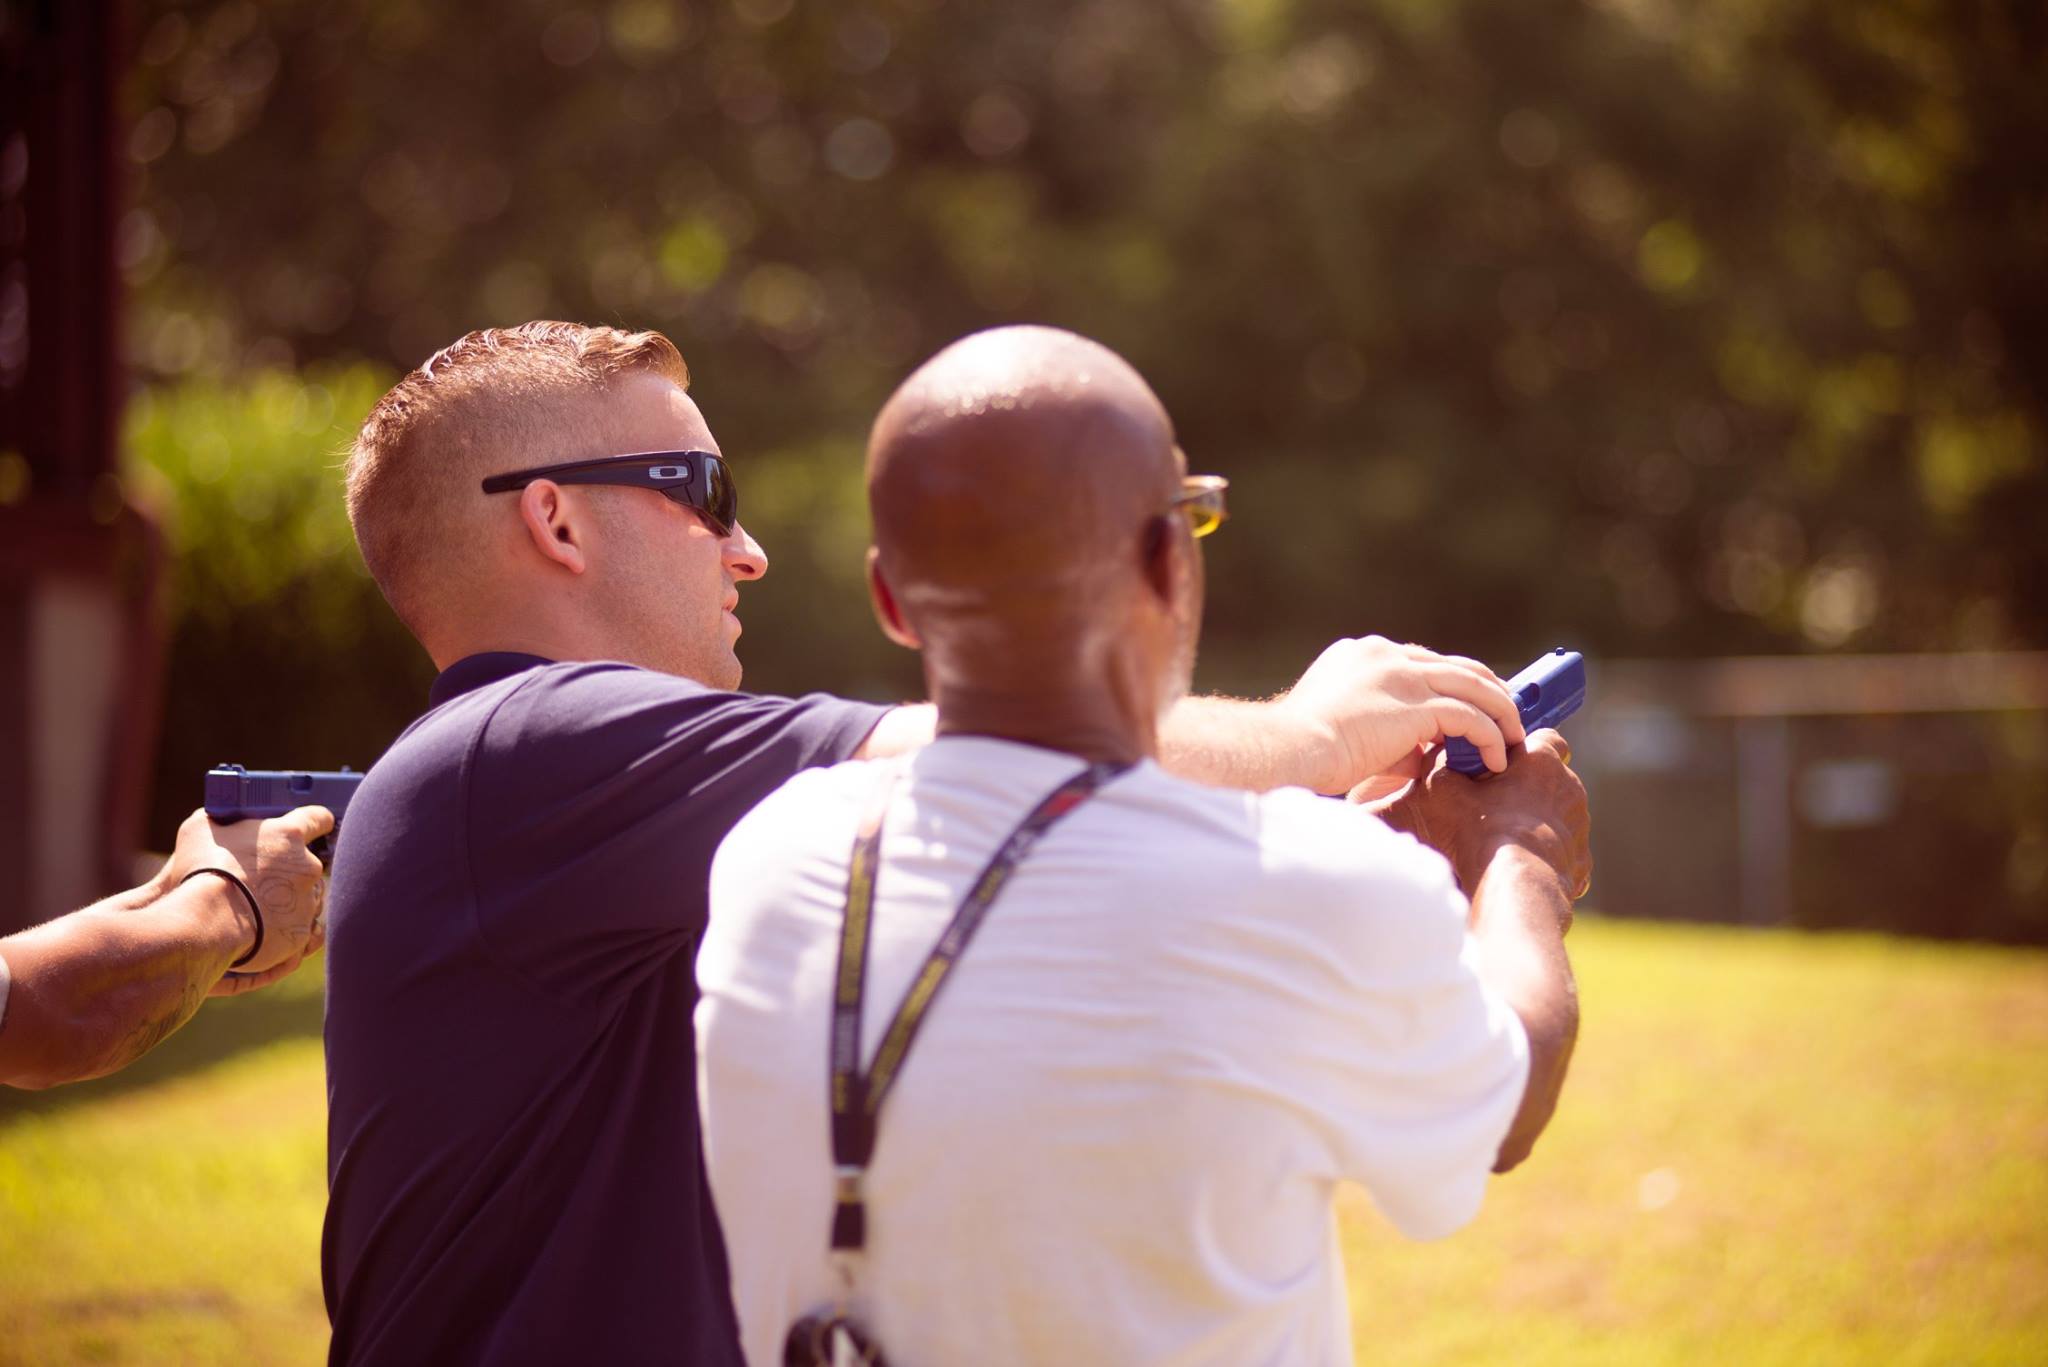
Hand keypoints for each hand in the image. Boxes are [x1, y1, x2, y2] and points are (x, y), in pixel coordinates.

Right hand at [159, 805, 333, 981]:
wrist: (207, 922)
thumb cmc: (201, 872)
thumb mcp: (199, 831)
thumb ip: (219, 822)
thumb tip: (218, 822)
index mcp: (288, 835)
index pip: (317, 819)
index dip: (316, 822)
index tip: (313, 827)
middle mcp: (307, 866)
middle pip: (309, 865)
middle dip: (290, 872)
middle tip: (262, 881)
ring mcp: (308, 901)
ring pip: (308, 899)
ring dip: (290, 902)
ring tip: (260, 911)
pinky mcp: (302, 933)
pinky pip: (306, 931)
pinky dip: (292, 931)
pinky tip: (274, 933)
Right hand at [1276, 636, 1525, 794]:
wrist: (1289, 749)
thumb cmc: (1303, 750)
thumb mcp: (1346, 729)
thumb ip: (1387, 731)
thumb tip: (1424, 752)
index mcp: (1360, 654)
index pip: (1421, 661)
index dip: (1450, 682)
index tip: (1468, 702)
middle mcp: (1384, 654)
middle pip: (1455, 666)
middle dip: (1487, 689)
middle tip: (1507, 714)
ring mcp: (1402, 674)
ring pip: (1473, 685)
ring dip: (1500, 712)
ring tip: (1513, 737)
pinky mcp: (1417, 703)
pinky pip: (1471, 717)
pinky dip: (1491, 737)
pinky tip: (1496, 758)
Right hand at [1362, 730, 1590, 906]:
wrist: (1510, 890)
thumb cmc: (1475, 834)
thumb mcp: (1440, 788)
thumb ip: (1441, 762)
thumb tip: (1438, 753)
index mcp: (1542, 762)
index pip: (1546, 739)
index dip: (1523, 750)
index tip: (1502, 765)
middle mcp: (1570, 790)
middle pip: (1550, 780)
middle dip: (1526, 789)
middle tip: (1491, 806)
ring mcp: (1579, 829)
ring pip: (1558, 817)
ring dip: (1536, 824)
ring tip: (1501, 843)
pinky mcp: (1580, 863)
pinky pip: (1562, 853)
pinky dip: (1544, 857)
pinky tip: (1517, 868)